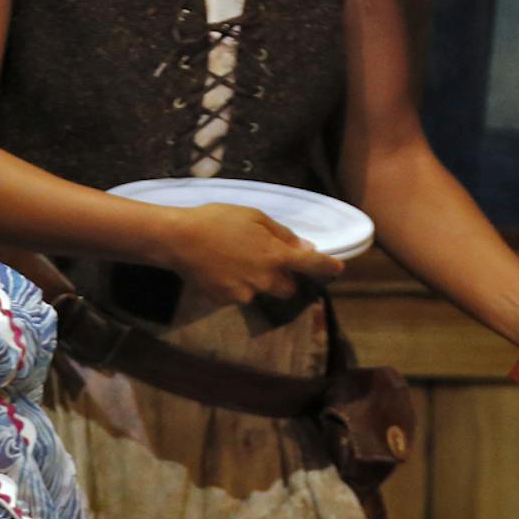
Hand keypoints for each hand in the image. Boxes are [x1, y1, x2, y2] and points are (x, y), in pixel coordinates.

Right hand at [163, 203, 342, 306]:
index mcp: (275, 255)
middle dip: (285, 278)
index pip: (312, 265)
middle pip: (288, 288)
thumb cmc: (218, 220)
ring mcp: (245, 293)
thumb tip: (303, 247)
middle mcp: (265, 279)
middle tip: (270, 262)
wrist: (179, 239)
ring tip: (236, 262)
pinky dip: (236, 286)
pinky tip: (221, 270)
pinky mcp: (226, 302)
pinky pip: (240, 295)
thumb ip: (281, 234)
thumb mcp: (254, 217)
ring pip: (262, 292)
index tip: (338, 268)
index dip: (328, 267)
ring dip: (258, 282)